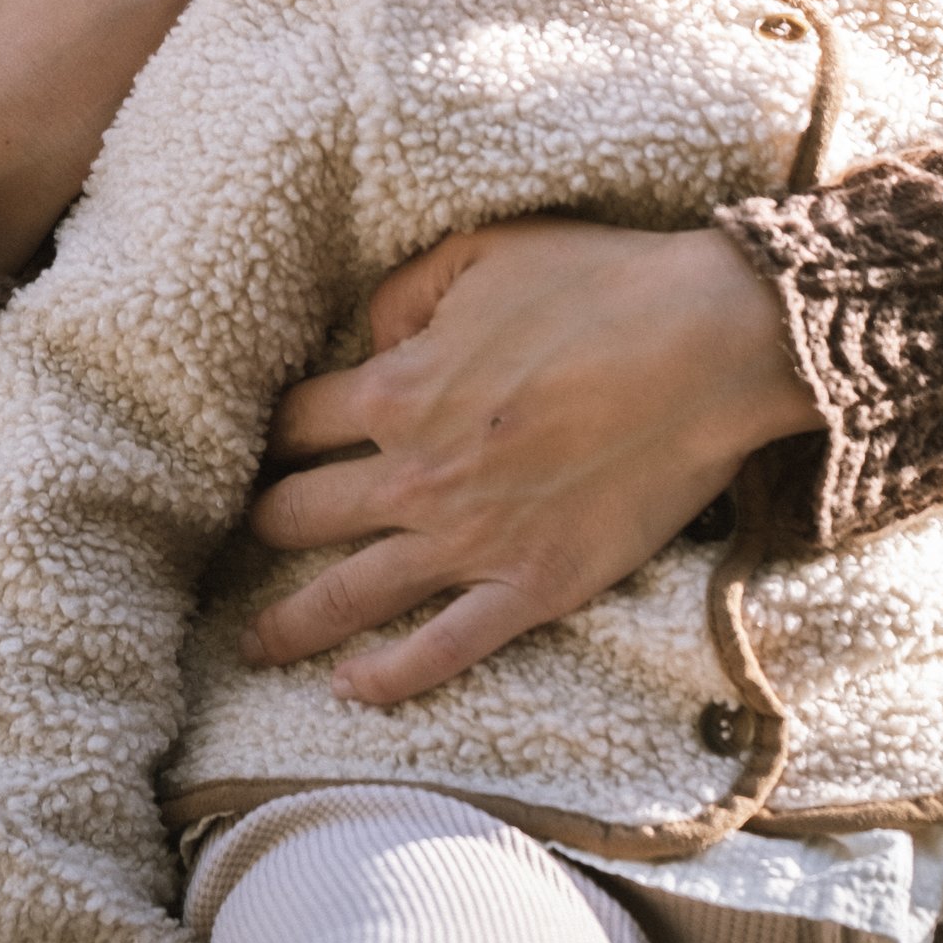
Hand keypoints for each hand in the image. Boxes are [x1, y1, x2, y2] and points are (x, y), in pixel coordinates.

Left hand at [242, 215, 820, 704]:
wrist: (702, 346)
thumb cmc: (596, 284)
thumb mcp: (479, 251)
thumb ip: (402, 292)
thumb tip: (370, 336)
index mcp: (397, 389)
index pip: (295, 423)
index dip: (269, 436)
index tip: (258, 452)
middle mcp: (415, 476)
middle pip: (300, 514)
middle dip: (263, 524)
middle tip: (240, 543)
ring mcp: (470, 541)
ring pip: (348, 594)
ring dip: (290, 623)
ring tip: (253, 645)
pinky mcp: (532, 587)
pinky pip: (443, 650)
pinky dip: (388, 678)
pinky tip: (348, 692)